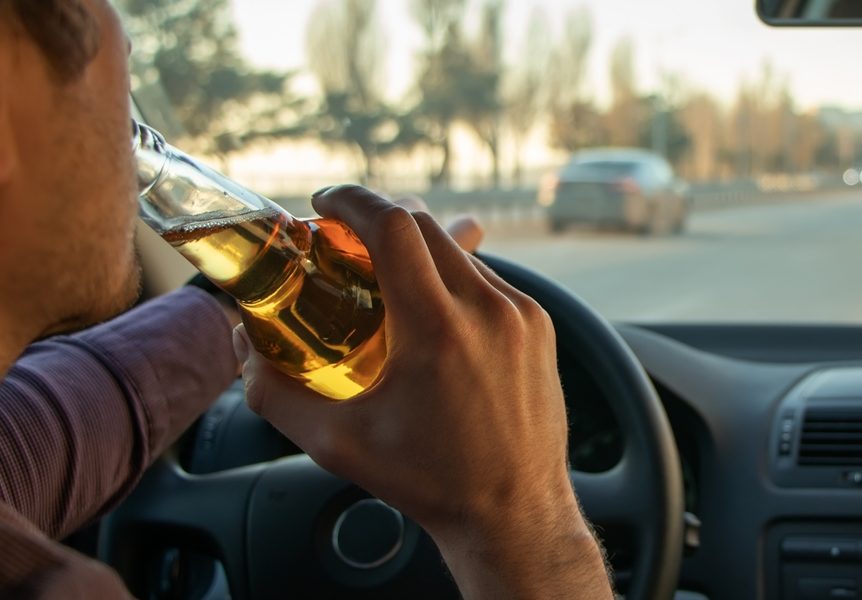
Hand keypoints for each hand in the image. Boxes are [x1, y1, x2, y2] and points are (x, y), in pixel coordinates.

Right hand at [233, 186, 611, 598]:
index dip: (351, 200)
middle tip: (344, 241)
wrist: (514, 513)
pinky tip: (431, 314)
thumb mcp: (338, 444)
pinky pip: (486, 281)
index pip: (393, 225)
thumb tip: (244, 351)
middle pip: (424, 226)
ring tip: (385, 284)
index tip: (324, 203)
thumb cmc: (431, 481)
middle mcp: (487, 310)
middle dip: (377, 220)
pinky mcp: (540, 326)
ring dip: (416, 253)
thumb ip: (276, 393)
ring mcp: (521, 315)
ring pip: (457, 252)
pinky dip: (451, 280)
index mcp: (437, 329)